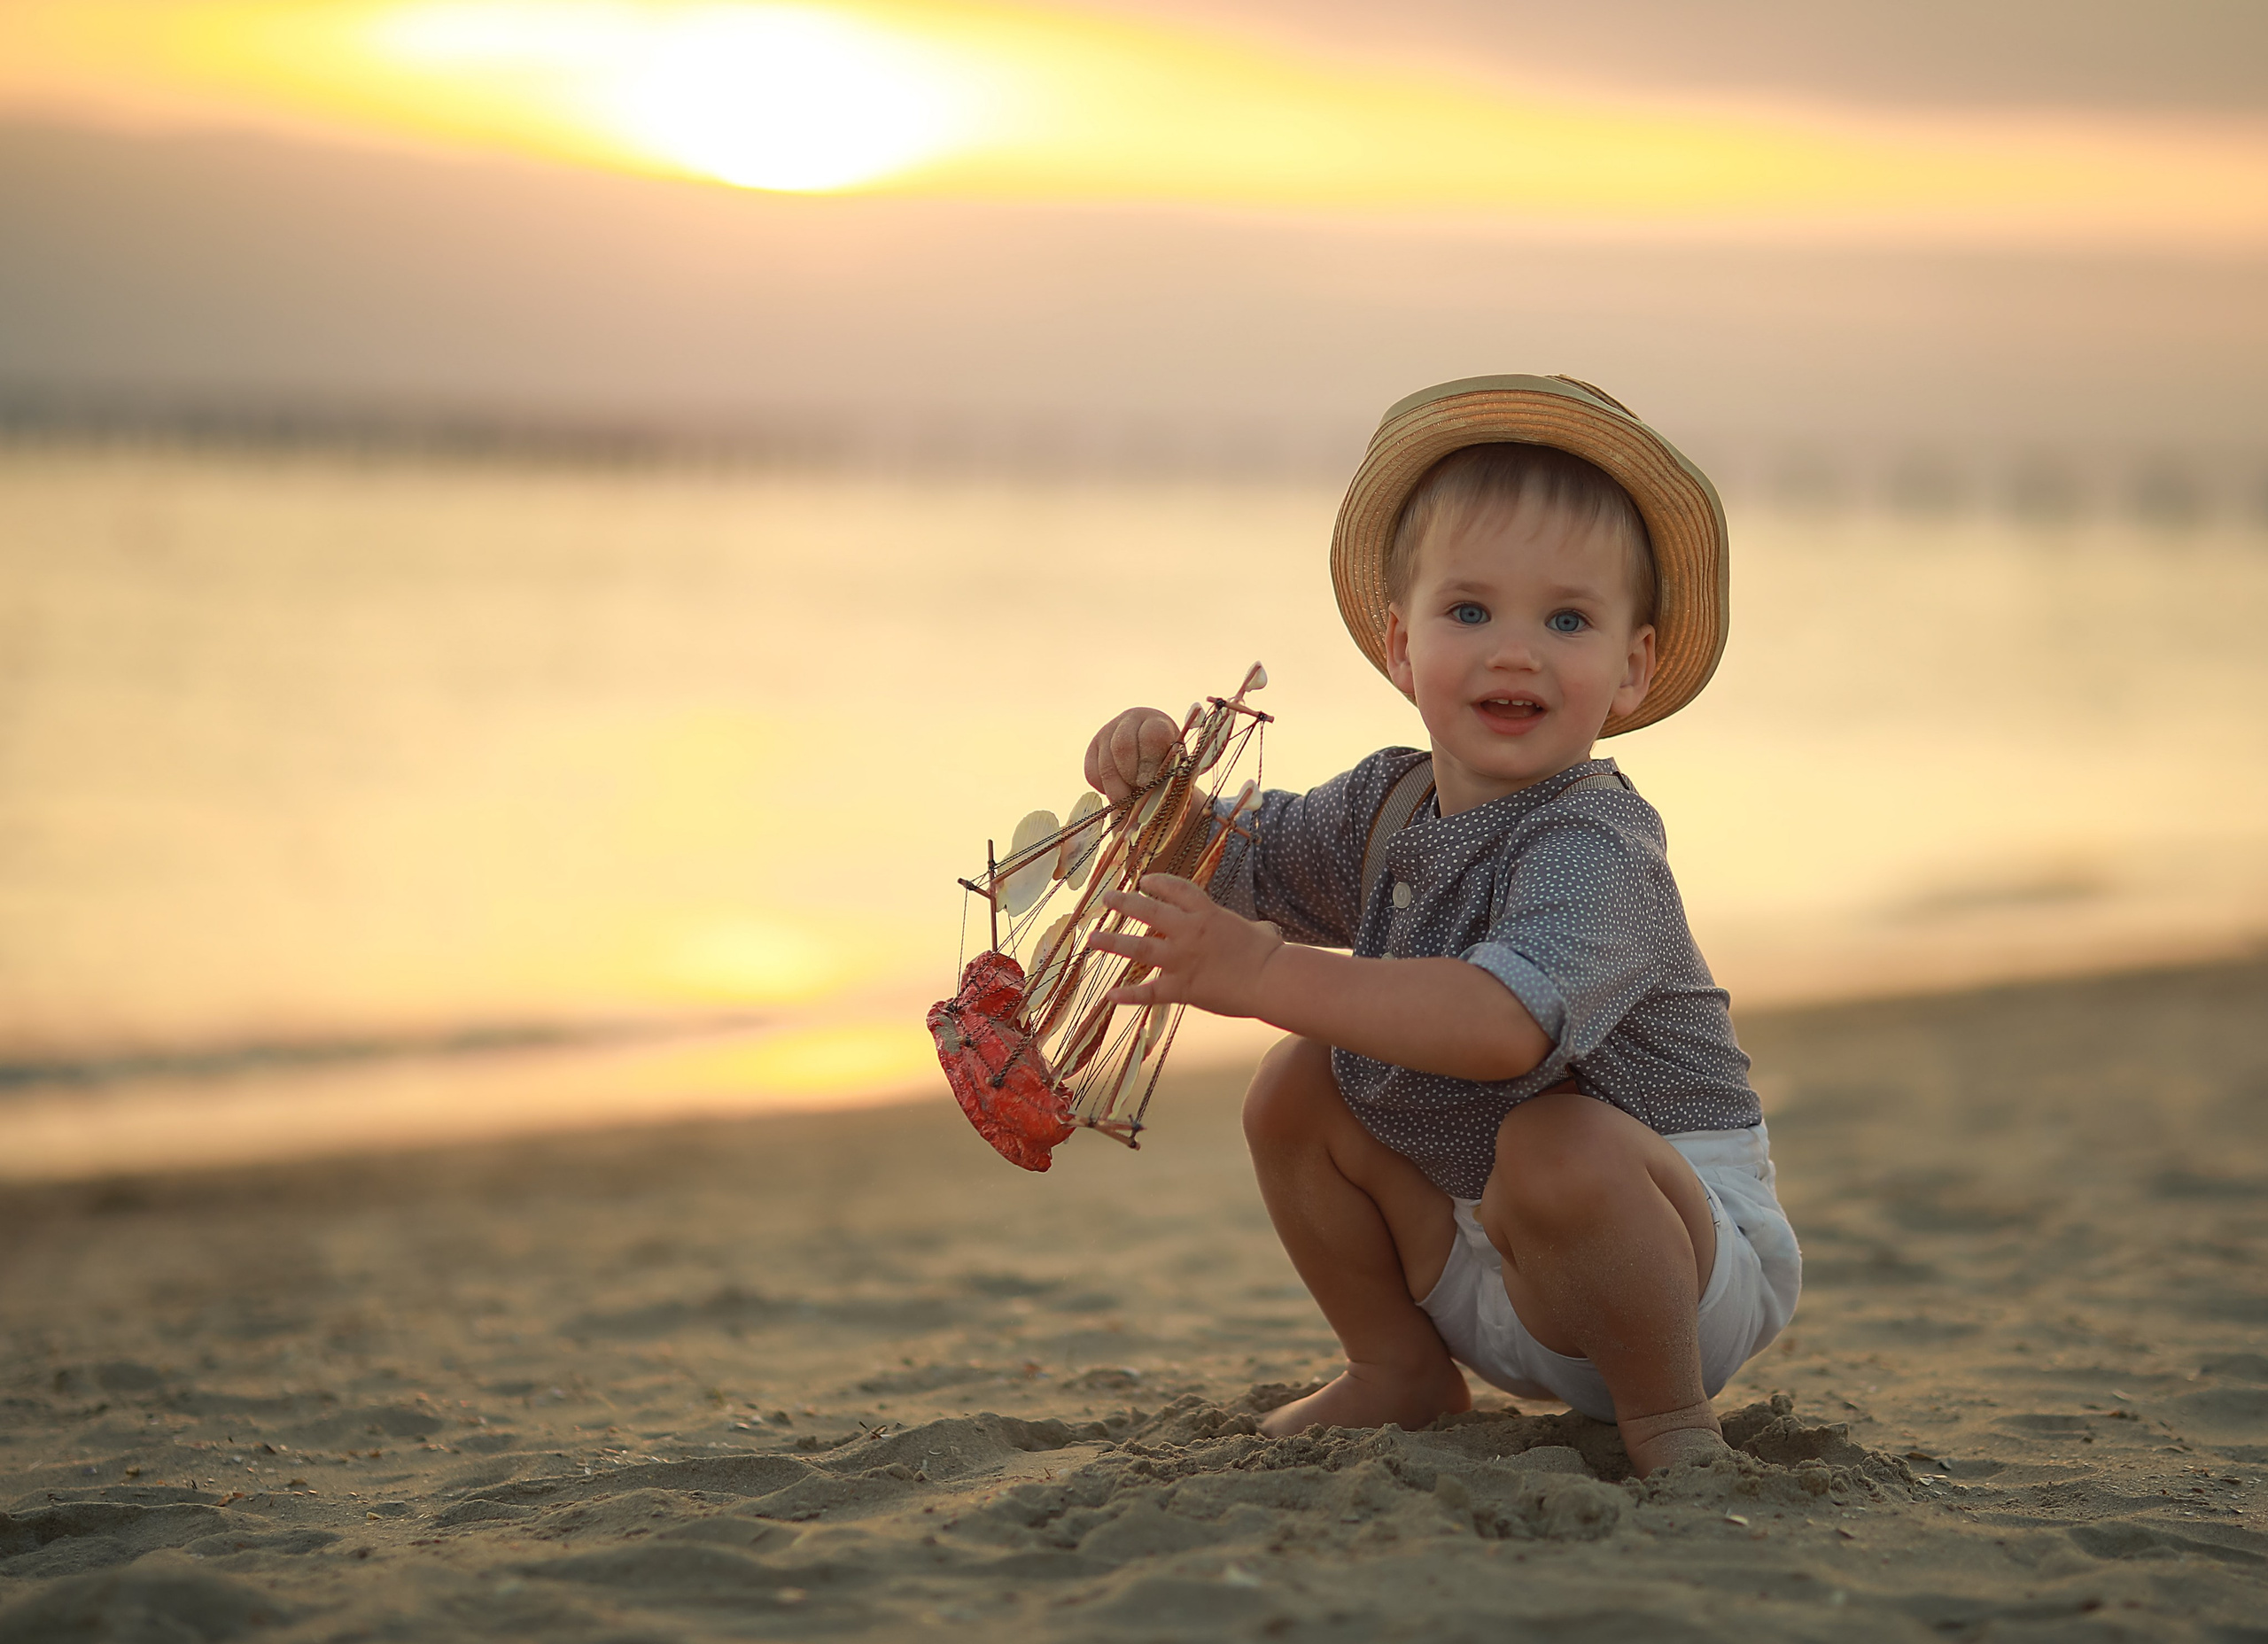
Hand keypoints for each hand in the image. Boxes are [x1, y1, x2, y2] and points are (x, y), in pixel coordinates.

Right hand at [1083, 707, 1180, 802]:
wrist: (1150, 754)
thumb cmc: (1167, 763)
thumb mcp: (1174, 766)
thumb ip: (1166, 775)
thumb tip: (1150, 794)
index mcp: (1156, 722)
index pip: (1150, 736)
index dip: (1148, 763)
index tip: (1149, 783)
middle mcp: (1130, 720)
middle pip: (1122, 748)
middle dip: (1129, 776)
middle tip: (1137, 796)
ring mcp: (1108, 731)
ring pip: (1106, 764)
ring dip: (1117, 789)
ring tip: (1128, 803)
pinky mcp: (1093, 747)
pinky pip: (1092, 773)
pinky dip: (1103, 788)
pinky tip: (1118, 792)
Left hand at [1091, 874, 1284, 1016]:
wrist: (1270, 979)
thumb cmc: (1272, 955)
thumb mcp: (1263, 932)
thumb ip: (1256, 929)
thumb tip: (1266, 931)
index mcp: (1208, 914)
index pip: (1178, 890)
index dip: (1160, 883)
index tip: (1146, 880)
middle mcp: (1189, 932)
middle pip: (1150, 912)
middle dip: (1125, 903)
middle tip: (1107, 898)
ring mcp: (1182, 960)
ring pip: (1139, 948)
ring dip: (1113, 943)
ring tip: (1092, 939)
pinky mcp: (1182, 988)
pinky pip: (1150, 992)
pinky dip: (1129, 996)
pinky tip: (1109, 996)